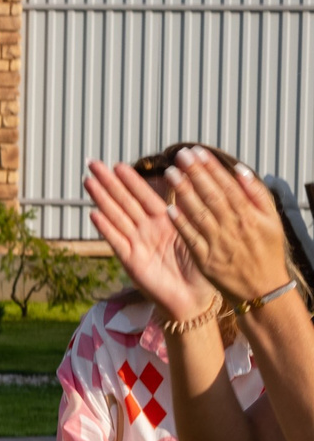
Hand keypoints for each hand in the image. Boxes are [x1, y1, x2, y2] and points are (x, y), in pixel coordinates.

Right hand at [85, 160, 216, 323]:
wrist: (194, 298)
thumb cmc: (200, 268)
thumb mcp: (198, 233)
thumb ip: (188, 210)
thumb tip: (188, 183)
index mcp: (165, 222)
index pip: (145, 196)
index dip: (131, 180)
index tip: (119, 165)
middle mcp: (147, 231)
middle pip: (124, 201)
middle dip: (109, 183)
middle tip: (93, 164)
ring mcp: (136, 245)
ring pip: (116, 216)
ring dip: (102, 199)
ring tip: (88, 182)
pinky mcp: (131, 262)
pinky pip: (116, 241)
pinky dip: (106, 228)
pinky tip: (94, 214)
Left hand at [167, 152, 295, 308]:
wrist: (262, 288)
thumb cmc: (266, 250)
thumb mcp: (271, 220)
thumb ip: (256, 195)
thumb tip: (240, 171)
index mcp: (249, 215)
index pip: (226, 185)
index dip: (210, 168)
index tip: (197, 152)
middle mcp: (232, 227)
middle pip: (210, 195)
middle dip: (194, 174)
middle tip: (179, 155)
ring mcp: (217, 243)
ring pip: (199, 213)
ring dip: (184, 193)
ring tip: (170, 174)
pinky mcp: (205, 259)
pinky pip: (191, 238)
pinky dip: (181, 224)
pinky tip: (169, 208)